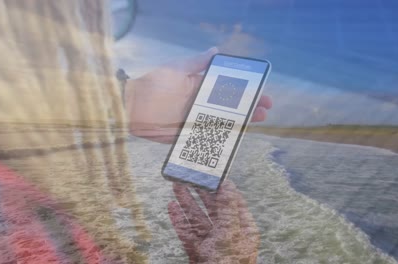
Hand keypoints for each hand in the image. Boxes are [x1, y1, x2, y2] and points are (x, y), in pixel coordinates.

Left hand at [125, 47, 272, 142]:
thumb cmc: (155, 83)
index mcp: (200, 88)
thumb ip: (197, 63)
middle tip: (265, 110)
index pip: (228, 90)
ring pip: (223, 123)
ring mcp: (196, 120)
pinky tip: (236, 138)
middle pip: (230, 108)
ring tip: (258, 120)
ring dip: (241, 122)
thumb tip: (215, 50)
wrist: (133, 107)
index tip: (261, 93)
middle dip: (248, 108)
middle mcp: (201, 104)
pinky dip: (222, 138)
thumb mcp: (177, 69)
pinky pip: (208, 137)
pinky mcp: (188, 135)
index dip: (245, 91)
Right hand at [168, 182, 259, 263]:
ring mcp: (211, 244)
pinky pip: (187, 232)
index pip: (232, 201)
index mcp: (242, 228)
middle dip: (200, 191)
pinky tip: (171, 207)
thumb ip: (228, 207)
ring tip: (176, 185)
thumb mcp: (231, 232)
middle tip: (188, 174)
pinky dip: (179, 219)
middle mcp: (227, 234)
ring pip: (197, 218)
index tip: (209, 172)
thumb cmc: (229, 262)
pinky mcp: (197, 253)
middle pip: (213, 207)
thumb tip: (227, 184)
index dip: (220, 186)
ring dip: (186, 201)